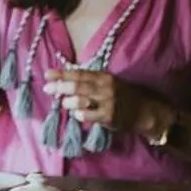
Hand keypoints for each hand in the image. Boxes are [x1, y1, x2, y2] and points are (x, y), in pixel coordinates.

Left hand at [44, 69, 163, 137]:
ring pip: (81, 101)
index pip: (79, 73)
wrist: (143, 111)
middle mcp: (105, 88)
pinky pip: (88, 115)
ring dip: (68, 102)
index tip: (47, 74)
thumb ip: (89, 81)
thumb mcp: (108, 82)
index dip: (62, 74)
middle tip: (47, 88)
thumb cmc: (121, 95)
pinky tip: (77, 114)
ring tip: (64, 103)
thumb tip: (64, 81)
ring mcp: (107, 102)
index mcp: (104, 76)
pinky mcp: (108, 116)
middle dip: (60, 87)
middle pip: (77, 86)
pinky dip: (79, 114)